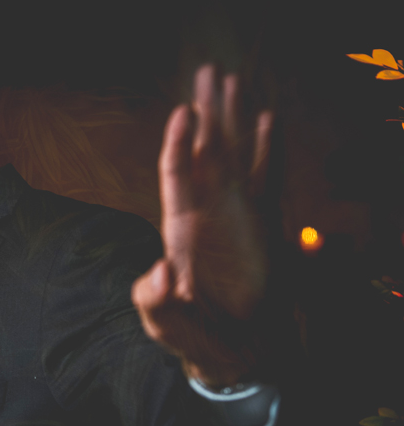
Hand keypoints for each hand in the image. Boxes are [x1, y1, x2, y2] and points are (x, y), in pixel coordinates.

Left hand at [132, 64, 275, 387]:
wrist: (233, 351)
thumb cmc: (195, 336)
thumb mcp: (165, 324)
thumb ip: (156, 302)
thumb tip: (159, 273)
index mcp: (179, 230)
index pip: (176, 177)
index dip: (178, 145)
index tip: (182, 113)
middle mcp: (206, 215)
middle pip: (206, 154)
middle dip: (207, 114)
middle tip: (209, 74)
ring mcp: (235, 217)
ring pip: (235, 157)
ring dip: (235, 120)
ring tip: (235, 82)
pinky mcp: (262, 226)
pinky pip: (267, 179)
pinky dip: (268, 150)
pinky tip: (269, 122)